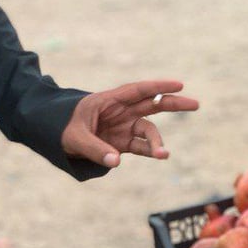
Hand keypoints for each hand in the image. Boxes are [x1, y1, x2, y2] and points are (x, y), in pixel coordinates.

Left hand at [61, 80, 198, 167]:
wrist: (51, 135)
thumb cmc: (60, 128)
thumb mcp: (73, 137)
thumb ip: (95, 149)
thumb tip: (116, 162)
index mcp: (110, 101)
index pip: (138, 90)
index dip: (159, 87)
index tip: (179, 85)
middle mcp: (121, 112)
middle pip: (153, 105)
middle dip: (174, 104)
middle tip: (195, 104)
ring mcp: (123, 128)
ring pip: (149, 130)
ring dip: (158, 141)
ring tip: (163, 154)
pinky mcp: (122, 144)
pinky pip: (141, 147)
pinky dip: (151, 151)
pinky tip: (160, 155)